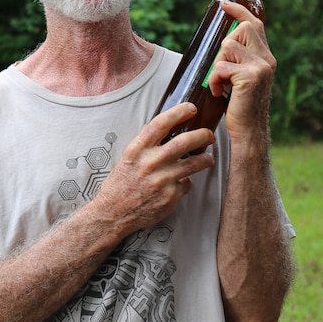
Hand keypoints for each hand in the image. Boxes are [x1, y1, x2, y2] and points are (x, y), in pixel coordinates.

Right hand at [91, 102, 215, 234]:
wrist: (113, 213)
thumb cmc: (119, 184)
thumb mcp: (126, 158)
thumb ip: (142, 143)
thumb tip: (155, 127)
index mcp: (137, 150)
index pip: (161, 123)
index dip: (179, 112)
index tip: (191, 109)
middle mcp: (150, 163)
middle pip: (184, 142)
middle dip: (202, 135)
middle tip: (209, 135)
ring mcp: (162, 180)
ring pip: (193, 164)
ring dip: (205, 159)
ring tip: (208, 158)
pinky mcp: (170, 197)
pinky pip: (186, 184)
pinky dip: (186, 182)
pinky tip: (181, 183)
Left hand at [206, 1, 276, 141]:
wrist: (248, 132)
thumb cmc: (240, 107)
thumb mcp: (242, 79)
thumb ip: (240, 60)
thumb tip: (225, 43)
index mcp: (266, 58)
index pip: (255, 25)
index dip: (240, 12)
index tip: (225, 5)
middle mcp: (267, 59)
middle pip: (240, 30)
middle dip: (224, 48)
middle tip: (223, 71)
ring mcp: (261, 67)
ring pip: (228, 47)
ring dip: (217, 66)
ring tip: (221, 84)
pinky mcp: (250, 76)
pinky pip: (221, 66)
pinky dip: (214, 80)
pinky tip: (220, 93)